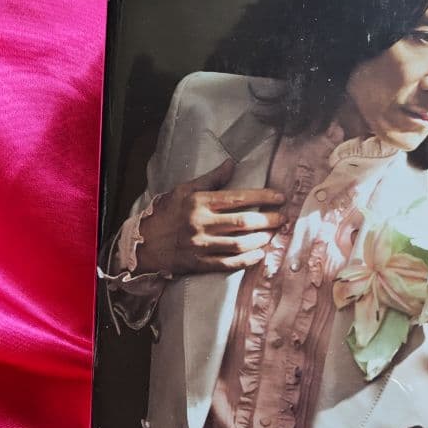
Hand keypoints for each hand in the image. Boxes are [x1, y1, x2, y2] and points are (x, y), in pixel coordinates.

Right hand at [134, 157, 285, 274]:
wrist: (144, 243)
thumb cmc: (166, 213)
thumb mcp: (184, 190)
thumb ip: (211, 179)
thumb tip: (232, 163)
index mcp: (199, 202)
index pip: (237, 198)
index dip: (262, 197)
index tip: (280, 198)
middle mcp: (201, 224)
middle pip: (243, 223)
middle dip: (268, 220)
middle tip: (283, 219)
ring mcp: (201, 246)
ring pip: (239, 244)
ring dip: (261, 240)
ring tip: (274, 235)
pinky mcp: (199, 263)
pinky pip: (228, 264)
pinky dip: (247, 260)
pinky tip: (260, 255)